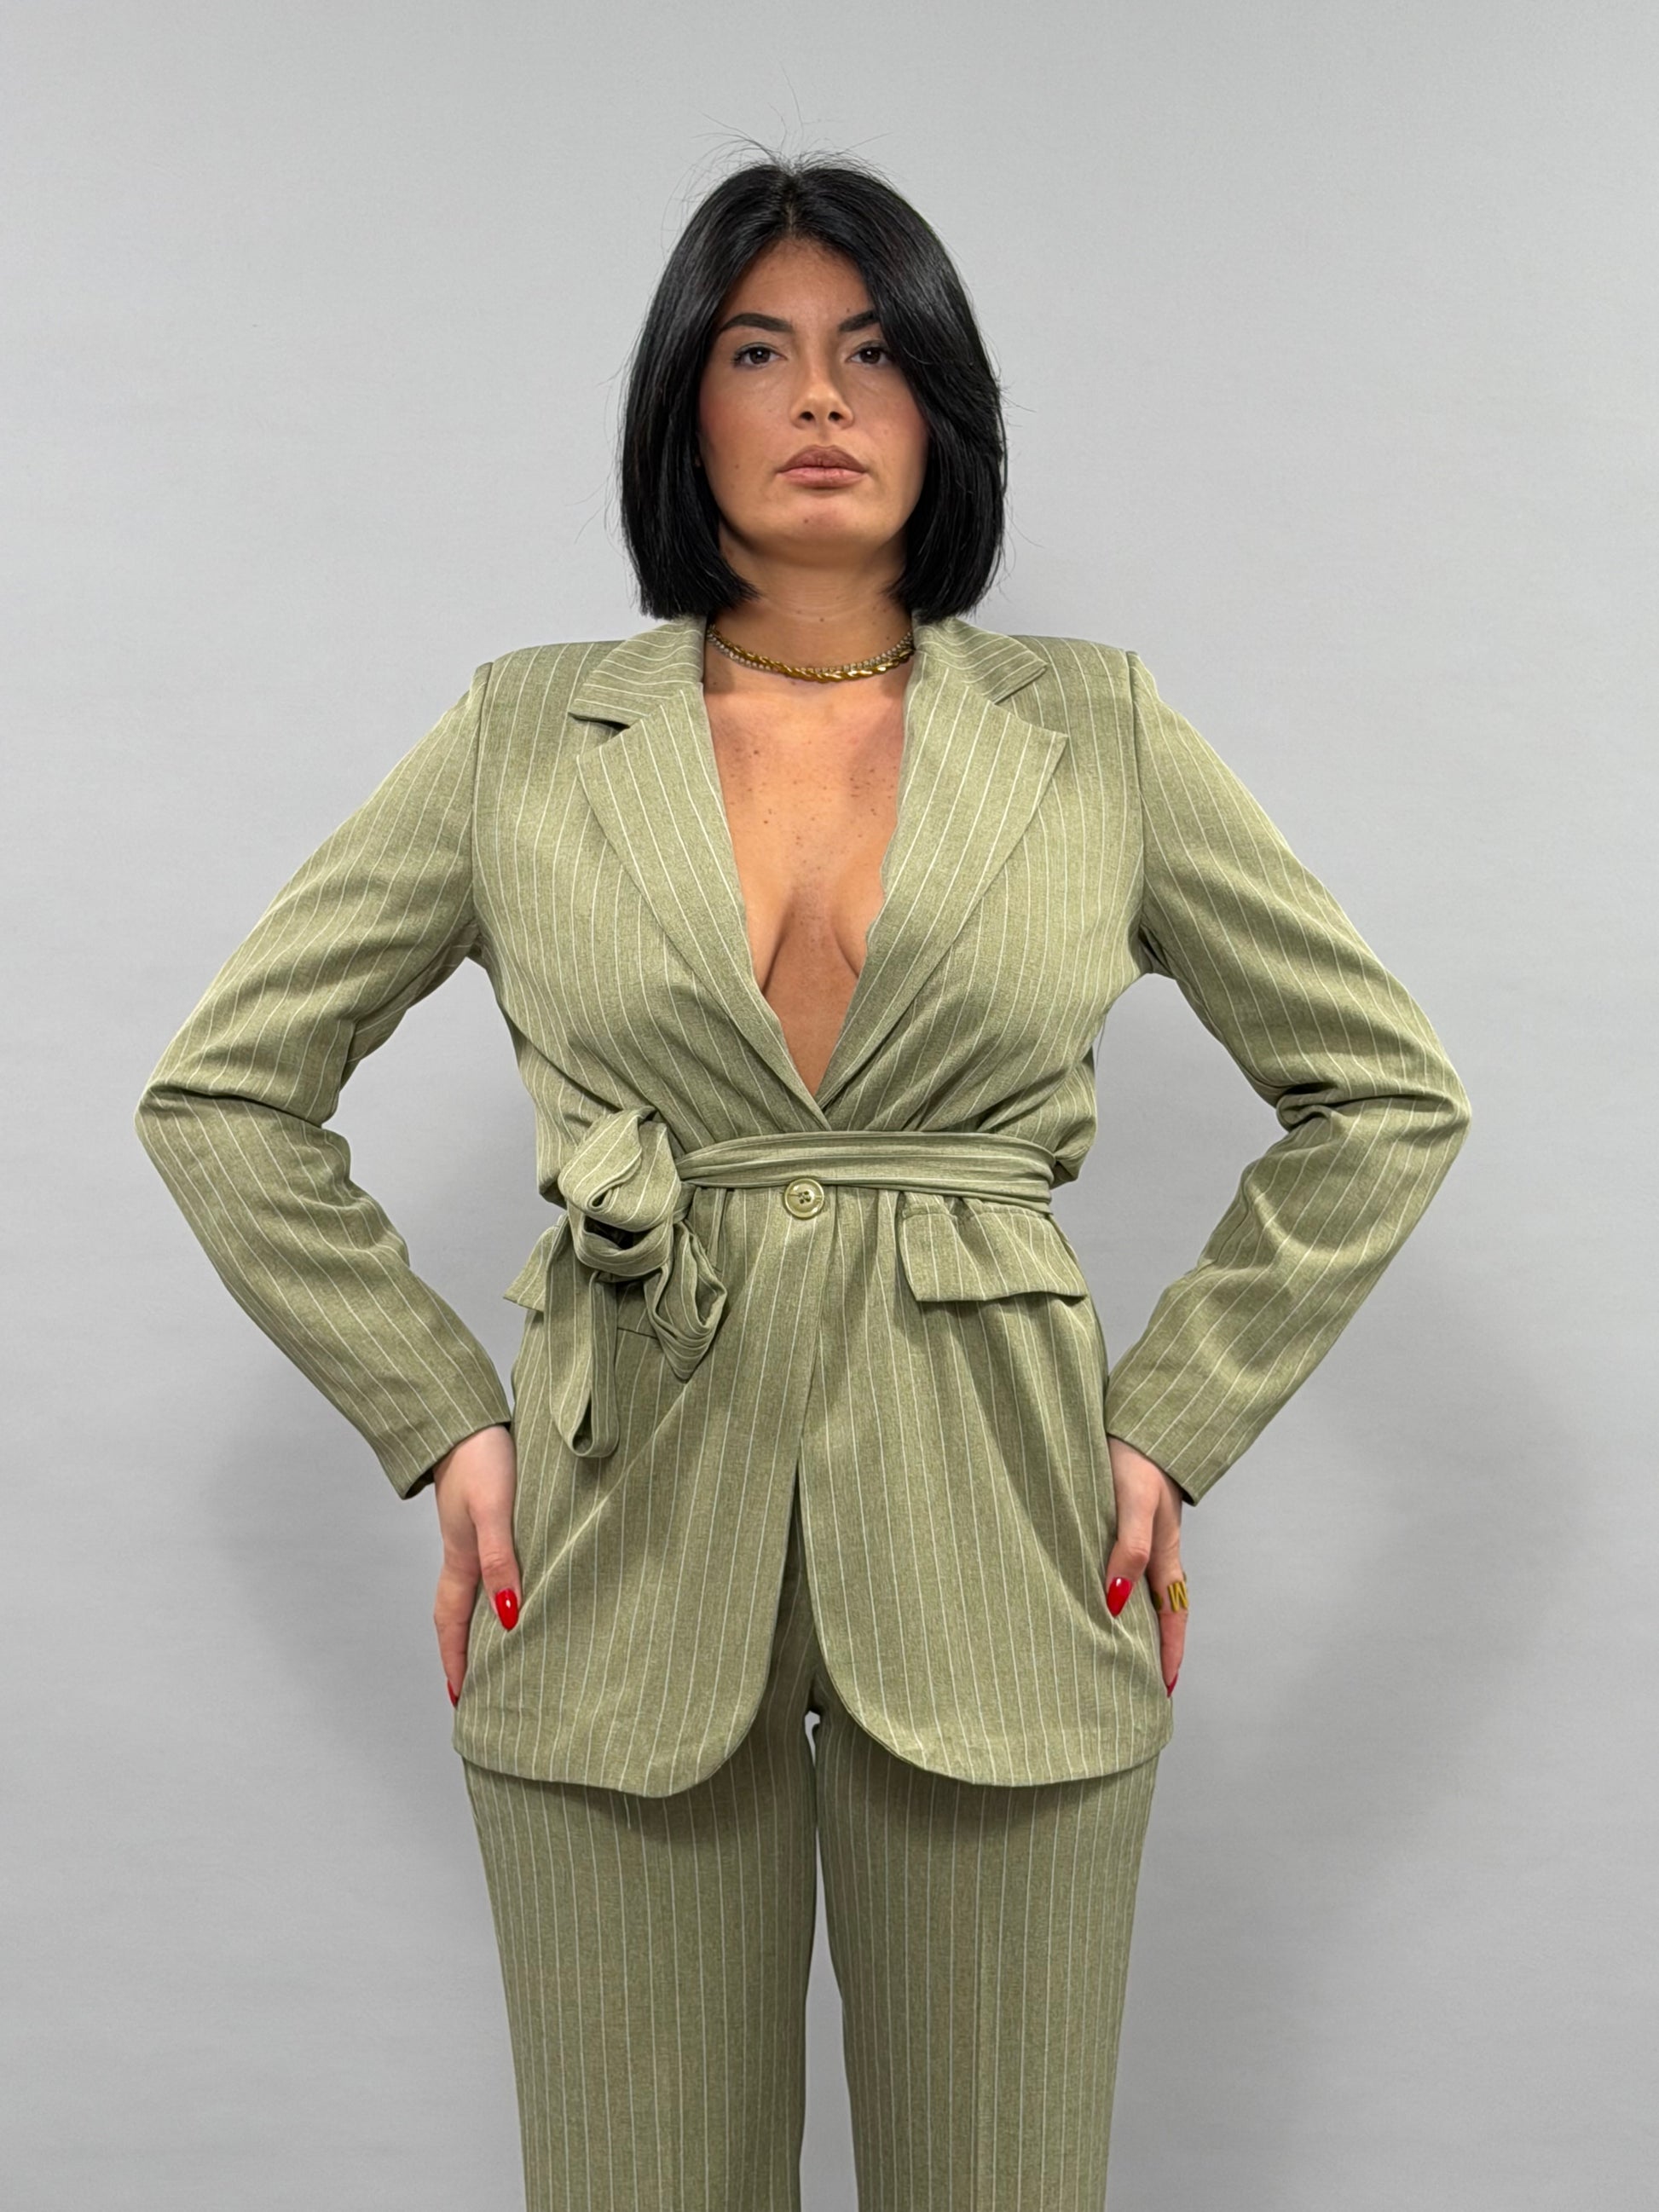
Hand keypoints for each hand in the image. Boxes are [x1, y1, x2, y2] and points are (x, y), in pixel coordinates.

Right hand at [430, 1423, 521, 1702]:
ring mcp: (470, 1537)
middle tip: (473, 1691)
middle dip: (461, 1654)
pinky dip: (492, 1591)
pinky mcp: (484, 1518)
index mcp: (461, 1560)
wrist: (468, 1419)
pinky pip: (485, 1569)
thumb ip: (500, 1559)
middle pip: (455, 1616)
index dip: (456, 1662)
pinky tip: (510, 1590)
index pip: (453, 1625)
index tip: (461, 1700)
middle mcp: (462, 1554)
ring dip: (476, 1625)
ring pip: (469, 1593)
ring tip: (494, 1652)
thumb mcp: (494, 1512)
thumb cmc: (482, 1461)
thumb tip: (508, 1615)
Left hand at [1103, 1434, 1187, 1695]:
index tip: (1164, 1691)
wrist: (1141, 1422)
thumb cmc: (1137, 1461)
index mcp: (1165, 1557)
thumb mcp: (1133, 1507)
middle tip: (1140, 1686)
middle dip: (1155, 1650)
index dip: (1170, 1655)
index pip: (1172, 1619)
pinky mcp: (1128, 1523)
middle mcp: (1158, 1554)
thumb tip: (1114, 1602)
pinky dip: (1121, 1591)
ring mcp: (1146, 1539)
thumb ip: (1128, 1550)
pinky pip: (1128, 1569)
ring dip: (1137, 1624)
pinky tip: (1101, 1595)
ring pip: (1143, 1593)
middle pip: (1161, 1613)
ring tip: (1119, 1653)